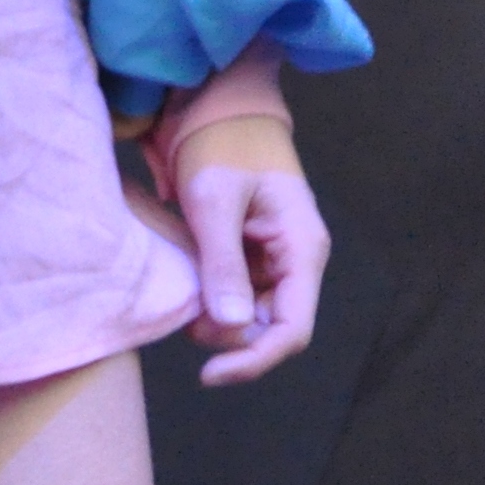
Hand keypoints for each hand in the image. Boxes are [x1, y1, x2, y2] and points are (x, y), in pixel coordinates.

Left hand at [168, 114, 328, 386]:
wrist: (218, 110)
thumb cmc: (220, 145)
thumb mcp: (214, 202)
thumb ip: (223, 262)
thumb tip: (231, 326)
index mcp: (302, 249)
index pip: (293, 328)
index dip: (255, 358)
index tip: (210, 374)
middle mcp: (296, 261)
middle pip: (272, 327)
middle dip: (230, 338)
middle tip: (183, 322)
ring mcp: (275, 259)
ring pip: (253, 315)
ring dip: (219, 320)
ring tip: (182, 300)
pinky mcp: (253, 255)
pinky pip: (238, 293)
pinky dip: (213, 299)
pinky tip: (187, 288)